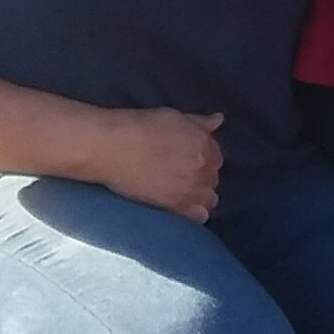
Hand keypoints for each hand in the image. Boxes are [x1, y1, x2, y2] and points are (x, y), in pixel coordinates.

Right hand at [94, 109, 224, 221]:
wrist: (115, 148)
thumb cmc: (141, 127)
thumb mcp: (175, 117)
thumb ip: (200, 122)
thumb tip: (219, 119)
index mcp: (205, 144)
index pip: (216, 157)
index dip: (203, 160)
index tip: (188, 161)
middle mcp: (204, 167)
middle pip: (212, 178)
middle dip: (201, 177)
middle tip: (181, 176)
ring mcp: (192, 189)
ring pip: (210, 199)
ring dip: (200, 196)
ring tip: (181, 192)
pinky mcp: (177, 206)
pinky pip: (199, 217)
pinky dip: (194, 214)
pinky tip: (181, 207)